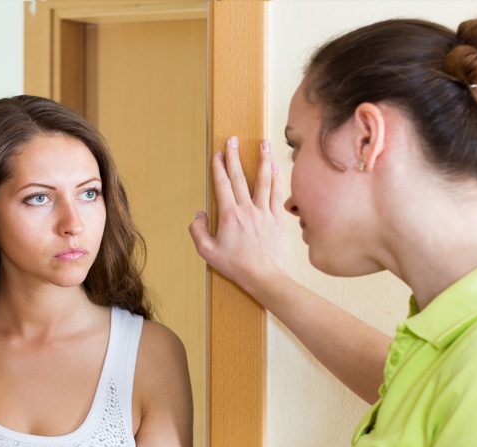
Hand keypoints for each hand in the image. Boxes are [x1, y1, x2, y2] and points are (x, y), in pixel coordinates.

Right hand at [189, 136, 286, 298]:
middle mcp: (247, 210)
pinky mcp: (277, 219)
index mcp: (230, 216)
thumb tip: (199, 215)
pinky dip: (277, 179)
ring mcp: (264, 213)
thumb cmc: (236, 266)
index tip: (218, 154)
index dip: (218, 167)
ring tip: (264, 143)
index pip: (222, 185)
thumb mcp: (208, 252)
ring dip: (263, 160)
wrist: (263, 277)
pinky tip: (276, 168)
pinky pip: (277, 194)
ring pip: (263, 180)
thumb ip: (198, 231)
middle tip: (233, 140)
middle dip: (235, 156)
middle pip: (240, 177)